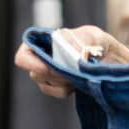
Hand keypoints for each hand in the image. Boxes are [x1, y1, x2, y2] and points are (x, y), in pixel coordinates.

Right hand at [14, 26, 128, 98]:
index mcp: (41, 42)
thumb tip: (74, 58)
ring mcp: (46, 75)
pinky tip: (78, 80)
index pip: (23, 56)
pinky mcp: (56, 86)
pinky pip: (57, 92)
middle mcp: (39, 59)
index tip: (49, 69)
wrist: (106, 56)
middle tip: (74, 69)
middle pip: (36, 74)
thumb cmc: (93, 41)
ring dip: (64, 81)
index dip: (32, 64)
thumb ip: (79, 43)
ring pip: (46, 85)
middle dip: (56, 74)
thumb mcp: (90, 36)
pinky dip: (68, 88)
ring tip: (78, 71)